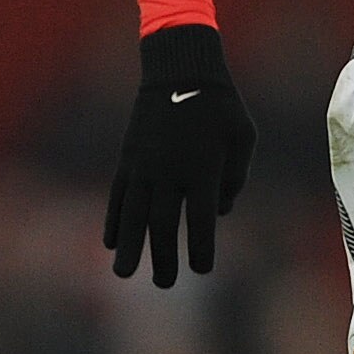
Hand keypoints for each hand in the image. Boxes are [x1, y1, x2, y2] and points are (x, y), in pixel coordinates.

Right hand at [104, 25, 256, 286]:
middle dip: (163, 257)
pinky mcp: (128, 158)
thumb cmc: (221, 106)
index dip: (201, 247)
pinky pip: (118, 195)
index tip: (201, 270)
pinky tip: (110, 242)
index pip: (201, 219)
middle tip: (165, 284)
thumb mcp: (243, 138)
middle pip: (164, 224)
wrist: (180, 70)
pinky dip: (114, 220)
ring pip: (134, 214)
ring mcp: (144, 165)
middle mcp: (170, 171)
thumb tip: (219, 211)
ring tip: (125, 275)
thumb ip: (234, 179)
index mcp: (203, 168)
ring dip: (130, 246)